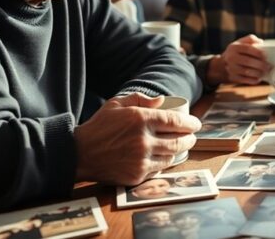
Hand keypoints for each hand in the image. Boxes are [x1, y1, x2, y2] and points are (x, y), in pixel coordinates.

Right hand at [74, 93, 201, 185]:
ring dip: (178, 151)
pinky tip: (163, 157)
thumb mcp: (116, 104)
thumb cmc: (99, 126)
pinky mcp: (137, 175)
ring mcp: (141, 160)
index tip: (196, 124)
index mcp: (140, 119)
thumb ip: (141, 99)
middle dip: (190, 138)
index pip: (176, 121)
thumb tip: (163, 101)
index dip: (190, 123)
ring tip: (179, 145)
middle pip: (179, 140)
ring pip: (172, 156)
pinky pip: (159, 169)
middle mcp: (143, 140)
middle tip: (192, 136)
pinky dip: (163, 162)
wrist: (79, 154)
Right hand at [221, 34, 268, 84]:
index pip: (248, 49)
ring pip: (247, 72)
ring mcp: (231, 68)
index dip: (258, 53)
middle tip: (268, 66)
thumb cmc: (236, 52)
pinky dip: (253, 80)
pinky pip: (245, 80)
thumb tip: (261, 42)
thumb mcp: (240, 43)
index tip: (266, 56)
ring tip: (265, 72)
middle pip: (248, 61)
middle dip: (261, 64)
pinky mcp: (233, 78)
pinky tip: (259, 78)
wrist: (221, 65)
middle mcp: (231, 58)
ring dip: (258, 73)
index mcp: (234, 47)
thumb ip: (251, 39)